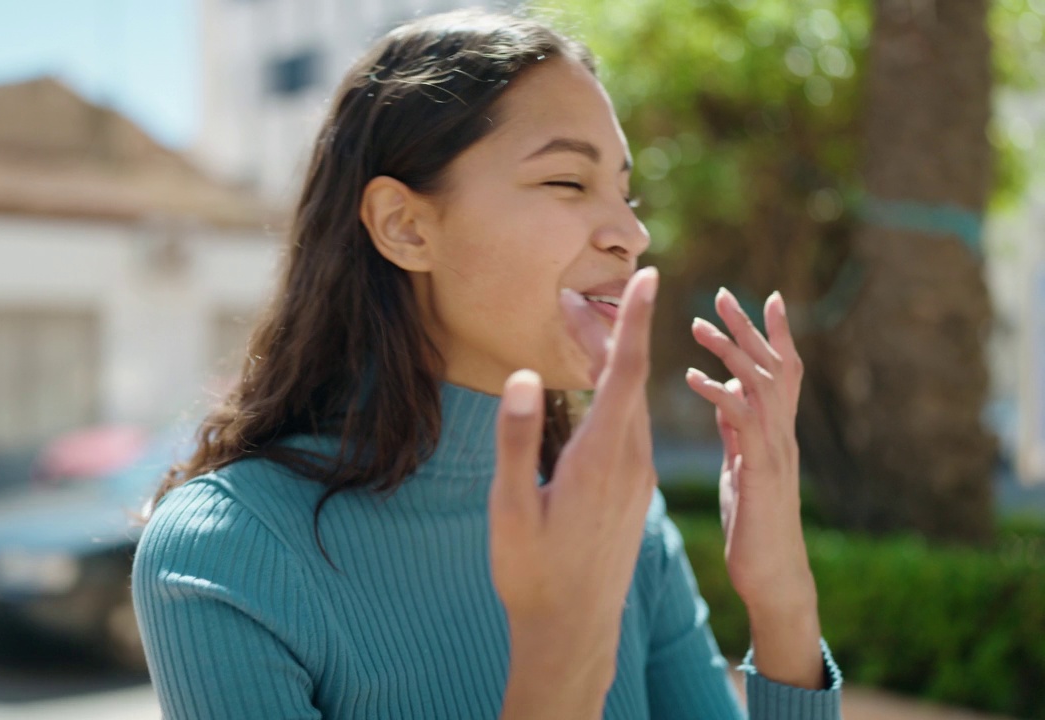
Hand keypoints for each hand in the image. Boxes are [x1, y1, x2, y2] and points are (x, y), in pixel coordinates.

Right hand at [488, 267, 658, 685]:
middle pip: (628, 378)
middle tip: (575, 295)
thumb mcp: (511, 508)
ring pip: (630, 402)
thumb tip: (525, 377)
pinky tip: (595, 390)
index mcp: (601, 459)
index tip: (650, 275)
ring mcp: (637, 477)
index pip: (627, 373)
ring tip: (580, 329)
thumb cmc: (533, 572)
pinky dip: (614, 395)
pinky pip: (630, 426)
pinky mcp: (634, 490)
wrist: (573, 629)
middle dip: (608, 330)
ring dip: (610, 362)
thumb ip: (517, 440)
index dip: (636, 321)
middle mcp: (630, 462)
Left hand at [685, 288, 815, 610]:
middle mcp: (783, 433)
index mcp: (776, 431)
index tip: (764, 296)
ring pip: (760, 385)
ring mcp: (775, 450)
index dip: (775, 333)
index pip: (782, 370)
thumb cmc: (754, 523)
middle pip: (774, 366)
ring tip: (700, 326)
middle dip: (749, 328)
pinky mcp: (759, 471)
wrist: (772, 575)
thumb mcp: (742, 464)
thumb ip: (737, 428)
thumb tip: (724, 393)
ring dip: (731, 352)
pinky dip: (718, 395)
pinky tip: (694, 379)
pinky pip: (742, 422)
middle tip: (722, 293)